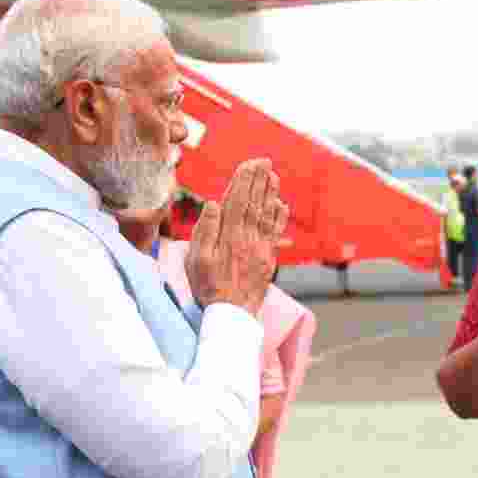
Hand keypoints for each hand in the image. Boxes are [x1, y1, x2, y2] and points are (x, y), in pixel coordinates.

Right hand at [184, 159, 288, 314]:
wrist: (232, 315)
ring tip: (273, 176)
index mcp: (229, 236)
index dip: (245, 180)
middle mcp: (248, 239)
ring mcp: (261, 249)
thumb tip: (214, 203)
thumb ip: (205, 230)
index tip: (250, 164)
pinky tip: (281, 205)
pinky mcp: (268, 259)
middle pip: (255, 203)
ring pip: (267, 215)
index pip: (238, 200)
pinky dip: (279, 217)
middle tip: (264, 161)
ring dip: (270, 193)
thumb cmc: (208, 288)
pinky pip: (276, 233)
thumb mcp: (196, 259)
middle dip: (259, 180)